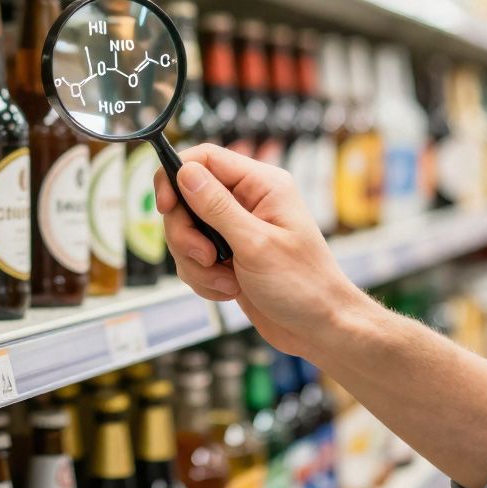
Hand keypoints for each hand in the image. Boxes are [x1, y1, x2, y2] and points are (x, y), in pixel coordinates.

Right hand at [154, 144, 369, 359]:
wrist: (320, 329)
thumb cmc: (304, 286)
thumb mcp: (256, 244)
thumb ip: (217, 207)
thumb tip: (185, 172)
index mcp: (262, 185)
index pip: (204, 158)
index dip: (176, 177)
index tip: (166, 207)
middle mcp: (247, 201)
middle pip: (186, 198)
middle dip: (186, 234)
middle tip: (206, 257)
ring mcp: (235, 229)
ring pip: (186, 232)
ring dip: (196, 263)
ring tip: (227, 282)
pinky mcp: (227, 255)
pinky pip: (193, 258)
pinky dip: (203, 278)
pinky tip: (229, 290)